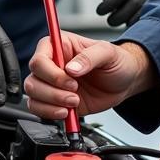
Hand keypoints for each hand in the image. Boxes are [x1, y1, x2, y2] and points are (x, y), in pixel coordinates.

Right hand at [24, 31, 155, 119]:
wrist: (125, 82)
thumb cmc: (117, 61)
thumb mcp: (108, 53)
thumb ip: (90, 57)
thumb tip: (71, 68)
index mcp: (60, 46)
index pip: (39, 59)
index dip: (51, 73)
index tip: (70, 81)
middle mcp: (52, 64)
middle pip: (33, 80)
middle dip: (52, 92)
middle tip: (74, 95)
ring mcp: (52, 84)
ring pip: (33, 96)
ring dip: (51, 104)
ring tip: (73, 103)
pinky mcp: (56, 101)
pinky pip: (40, 110)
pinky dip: (50, 114)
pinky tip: (67, 113)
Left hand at [89, 0, 159, 26]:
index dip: (111, 2)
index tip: (99, 11)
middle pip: (135, 3)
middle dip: (120, 16)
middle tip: (109, 21)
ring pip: (142, 11)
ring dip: (127, 19)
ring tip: (114, 20)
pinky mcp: (154, 1)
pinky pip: (145, 13)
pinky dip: (134, 20)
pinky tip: (125, 22)